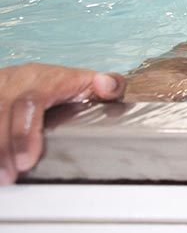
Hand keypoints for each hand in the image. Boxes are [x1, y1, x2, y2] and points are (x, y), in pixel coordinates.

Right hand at [0, 63, 124, 184]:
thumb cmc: (65, 85)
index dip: (24, 132)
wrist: (39, 76)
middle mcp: (15, 80)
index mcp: (43, 78)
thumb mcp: (88, 83)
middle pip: (2, 112)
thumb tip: (107, 85)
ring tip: (0, 177)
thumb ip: (108, 86)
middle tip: (8, 177)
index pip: (29, 102)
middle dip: (3, 147)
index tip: (27, 161)